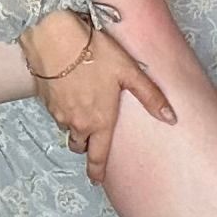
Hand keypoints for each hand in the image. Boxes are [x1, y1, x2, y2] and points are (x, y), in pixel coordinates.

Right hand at [28, 9, 174, 183]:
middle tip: (93, 140)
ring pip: (67, 127)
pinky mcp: (44, 99)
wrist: (55, 37)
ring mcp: (57, 112)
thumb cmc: (95, 53)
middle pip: (80, 144)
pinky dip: (63, 108)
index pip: (97, 156)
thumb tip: (171, 118)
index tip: (97, 179)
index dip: (97, 171)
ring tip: (83, 109)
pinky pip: (56, 112)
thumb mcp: (129, 72)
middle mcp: (76, 122)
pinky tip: (69, 91)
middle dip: (86, 145)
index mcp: (99, 121)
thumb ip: (150, 96)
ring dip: (74, 125)